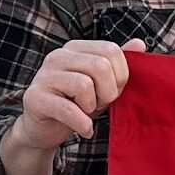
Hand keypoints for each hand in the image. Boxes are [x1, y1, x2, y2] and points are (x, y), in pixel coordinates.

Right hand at [10, 39, 143, 155]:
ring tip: (86, 113)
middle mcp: (58, 56)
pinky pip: (68, 109)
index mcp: (76, 49)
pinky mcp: (35, 97)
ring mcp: (44, 75)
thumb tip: (140, 44)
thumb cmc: (77, 105)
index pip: (111, 50)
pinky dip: (82, 124)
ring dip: (92, 106)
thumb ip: (118, 64)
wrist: (46, 130)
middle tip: (100, 104)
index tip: (113, 91)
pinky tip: (84, 130)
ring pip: (84, 85)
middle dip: (108, 92)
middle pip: (100, 66)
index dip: (121, 76)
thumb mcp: (103, 85)